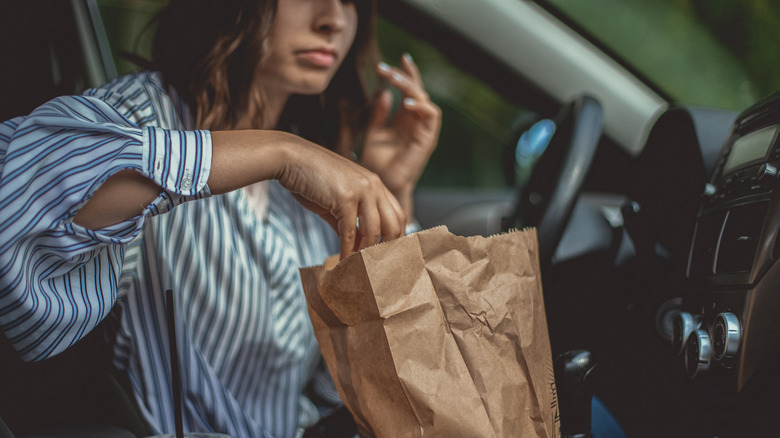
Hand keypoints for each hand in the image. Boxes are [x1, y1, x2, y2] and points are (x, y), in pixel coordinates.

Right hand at [277, 136, 405, 258]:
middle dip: (387, 248)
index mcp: (375, 184)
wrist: (291, 158)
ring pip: (375, 231)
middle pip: (394, 224)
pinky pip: (350, 232)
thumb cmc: (311, 178)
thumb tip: (356, 247)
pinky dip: (348, 251)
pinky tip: (343, 261)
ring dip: (366, 253)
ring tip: (359, 268)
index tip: (386, 255)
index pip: (398, 215)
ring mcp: (361, 190)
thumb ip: (350, 221)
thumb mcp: (337, 200)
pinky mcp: (345, 197)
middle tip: (376, 265)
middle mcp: (373, 185)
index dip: (395, 238)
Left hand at [360, 54, 440, 218]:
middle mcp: (415, 121)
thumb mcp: (372, 133)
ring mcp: (422, 128)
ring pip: (424, 98)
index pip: (408, 89)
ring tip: (394, 80)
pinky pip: (432, 115)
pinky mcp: (428, 138)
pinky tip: (405, 103)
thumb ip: (378, 114)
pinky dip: (421, 106)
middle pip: (416, 89)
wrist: (381, 185)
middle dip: (403, 75)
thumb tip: (383, 92)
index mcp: (403, 118)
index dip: (405, 72)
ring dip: (410, 86)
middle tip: (385, 69)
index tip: (395, 59)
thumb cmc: (376, 163)